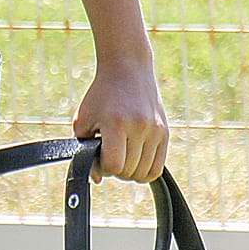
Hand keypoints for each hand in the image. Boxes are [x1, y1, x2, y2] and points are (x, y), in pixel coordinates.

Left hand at [72, 57, 167, 182]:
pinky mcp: (165, 133)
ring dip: (130, 172)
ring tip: (122, 156)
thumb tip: (98, 179)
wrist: (127, 69)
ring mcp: (155, 130)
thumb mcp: (84, 119)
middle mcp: (139, 127)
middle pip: (129, 171)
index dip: (103, 168)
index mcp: (116, 123)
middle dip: (116, 170)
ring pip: (144, 173)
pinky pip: (158, 168)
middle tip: (109, 154)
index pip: (113, 165)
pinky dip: (145, 171)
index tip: (99, 156)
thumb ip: (85, 150)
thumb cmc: (101, 96)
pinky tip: (135, 160)